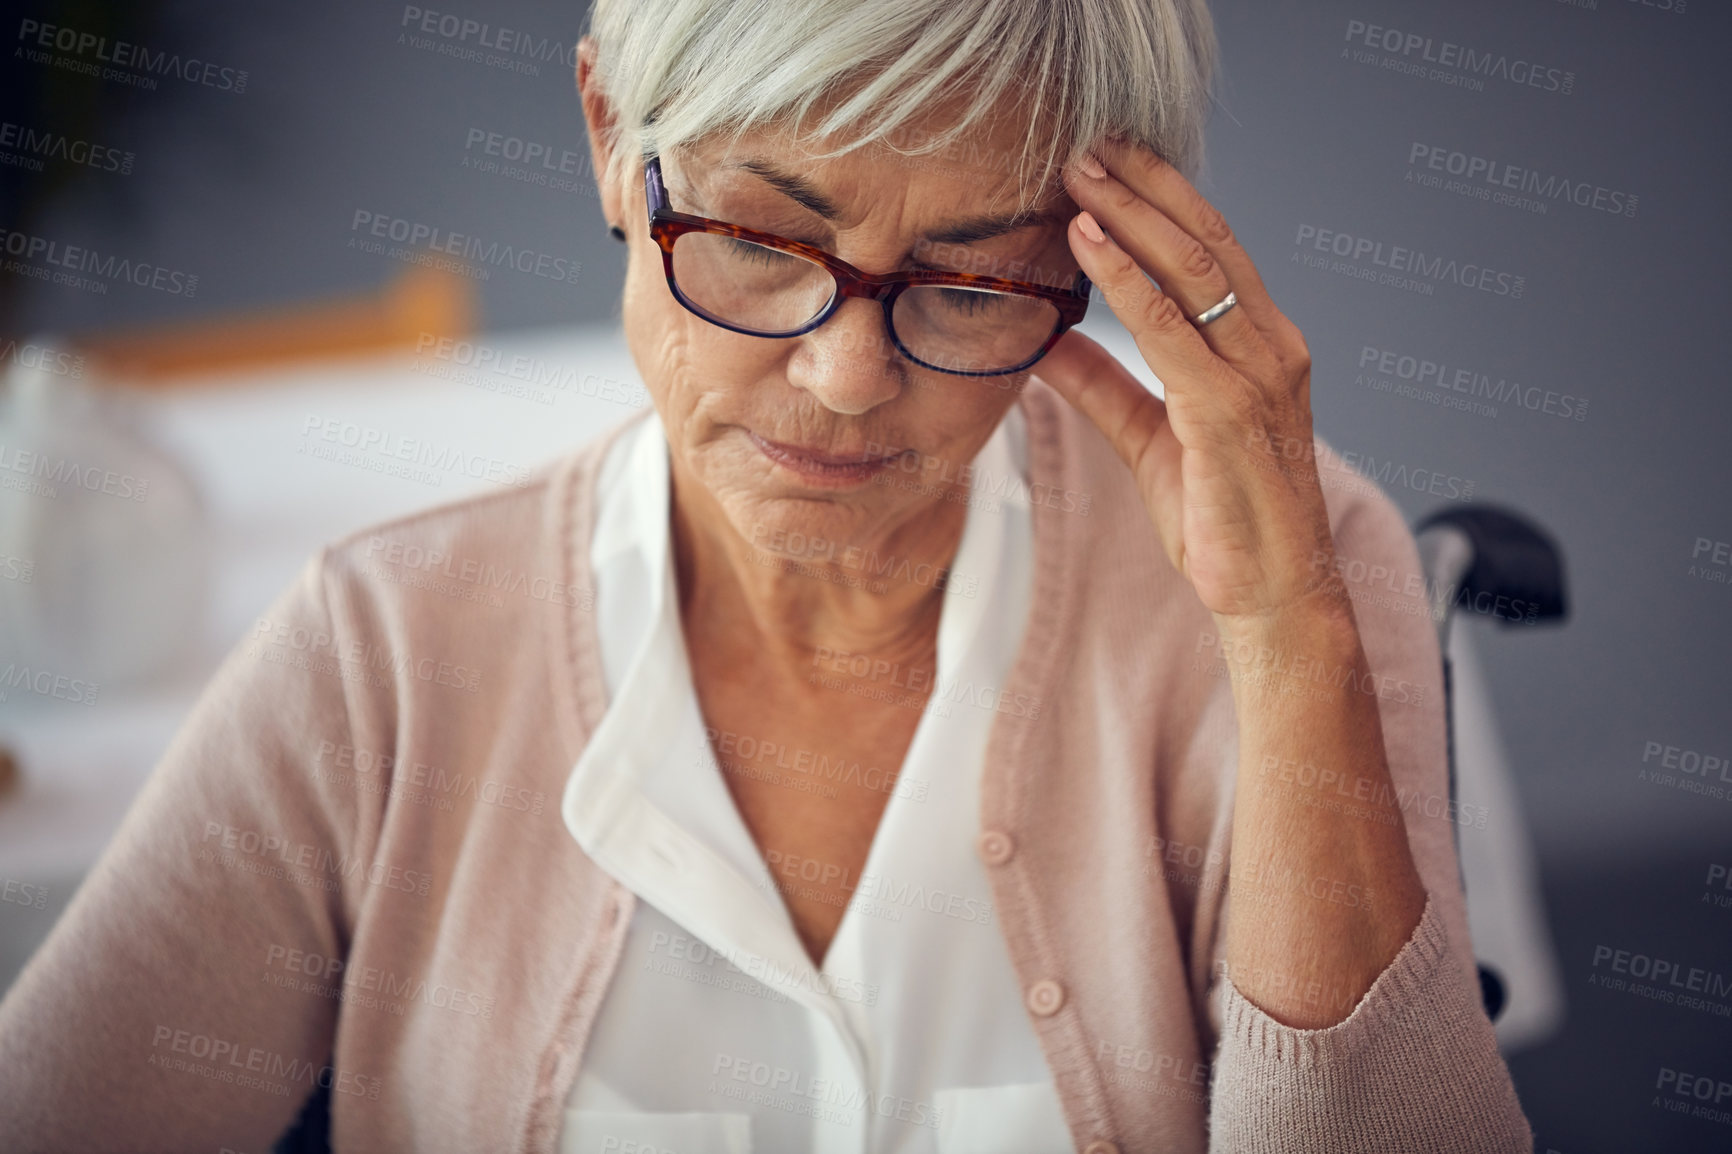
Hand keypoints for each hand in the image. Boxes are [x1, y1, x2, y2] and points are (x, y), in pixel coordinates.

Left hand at [1037, 139, 1341, 626]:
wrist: (1271, 592)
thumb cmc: (1222, 516)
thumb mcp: (1150, 437)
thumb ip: (1105, 386)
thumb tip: (1049, 343)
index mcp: (1261, 345)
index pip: (1211, 249)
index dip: (1160, 198)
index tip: (1108, 163)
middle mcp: (1269, 346)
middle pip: (1203, 240)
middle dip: (1142, 186)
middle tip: (1085, 145)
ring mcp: (1256, 375)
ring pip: (1188, 270)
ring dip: (1127, 214)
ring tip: (1076, 175)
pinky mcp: (1228, 411)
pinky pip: (1168, 329)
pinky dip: (1124, 279)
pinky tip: (1086, 244)